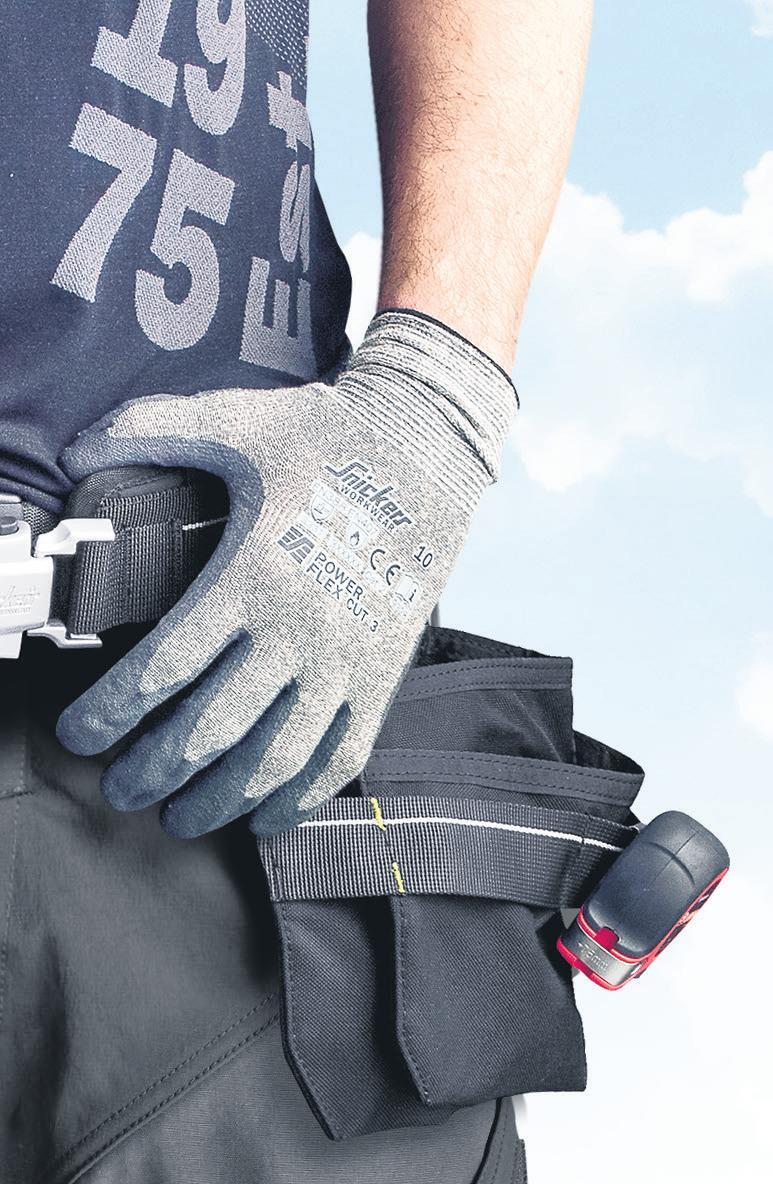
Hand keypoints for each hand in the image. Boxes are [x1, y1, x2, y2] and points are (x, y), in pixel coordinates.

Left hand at [56, 310, 516, 835]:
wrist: (428, 451)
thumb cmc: (331, 438)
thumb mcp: (239, 422)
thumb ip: (153, 431)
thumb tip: (78, 453)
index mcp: (252, 573)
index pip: (163, 667)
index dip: (111, 713)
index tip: (80, 736)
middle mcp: (297, 629)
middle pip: (209, 728)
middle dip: (153, 771)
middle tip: (121, 790)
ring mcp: (346, 659)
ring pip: (273, 758)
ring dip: (219, 800)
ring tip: (181, 818)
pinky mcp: (384, 674)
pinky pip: (341, 755)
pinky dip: (301, 797)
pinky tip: (266, 817)